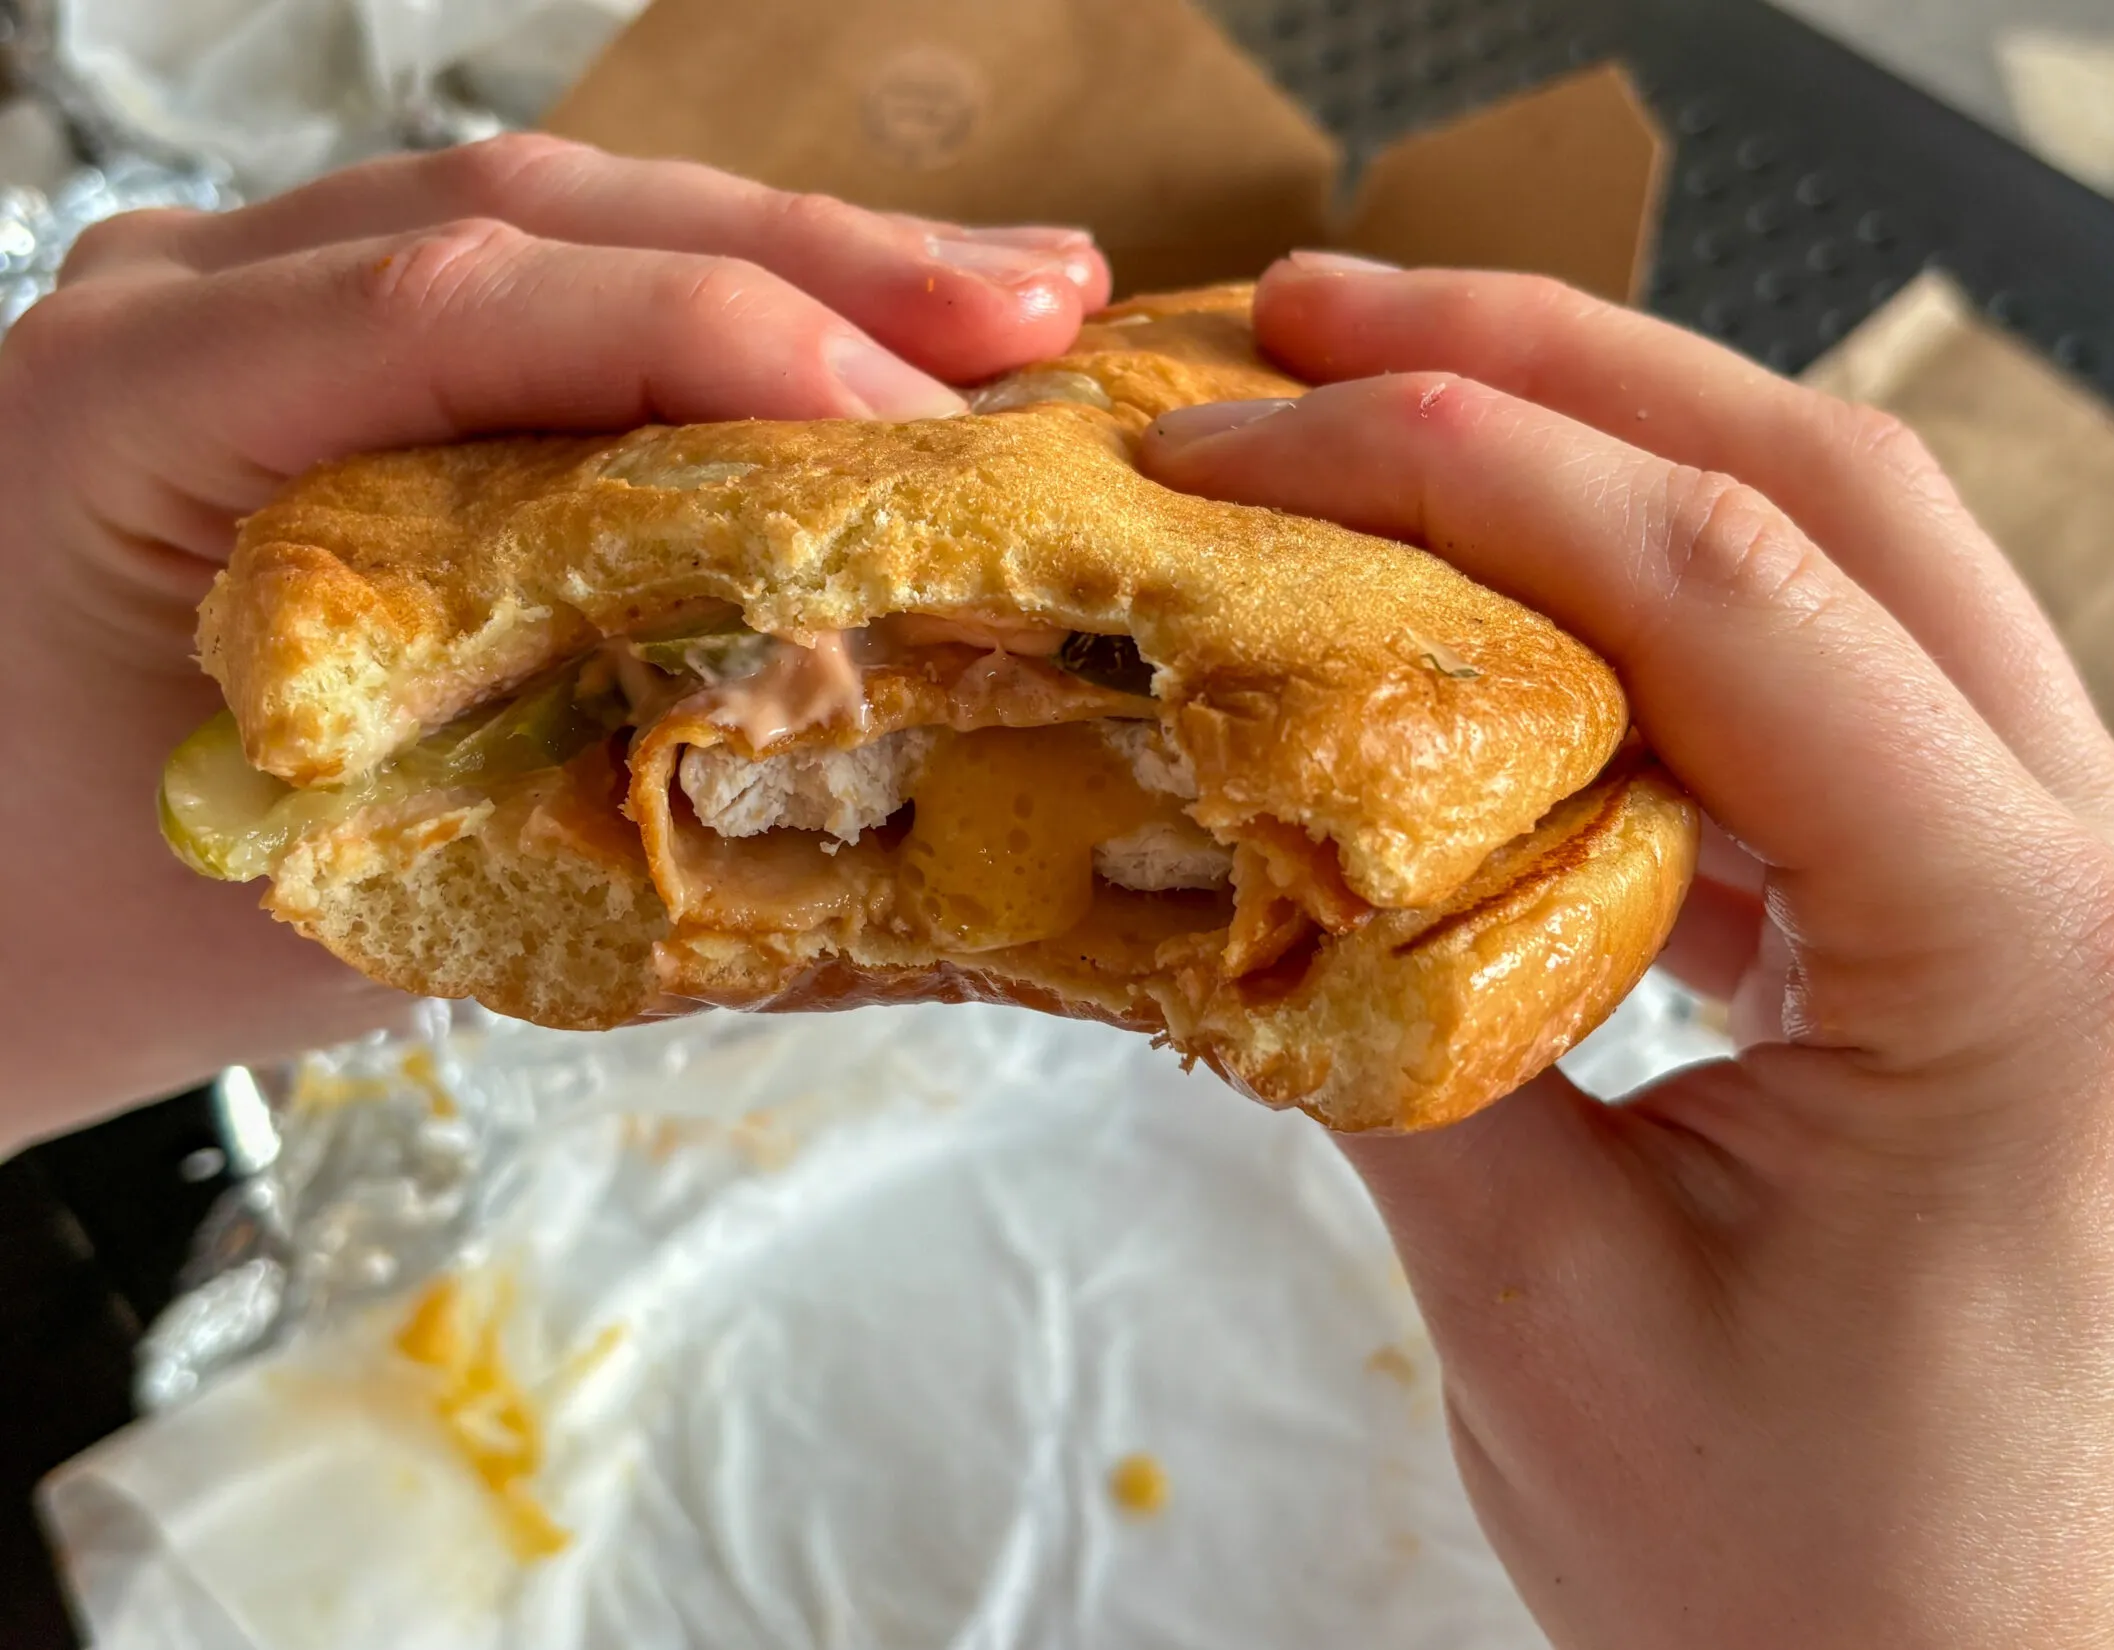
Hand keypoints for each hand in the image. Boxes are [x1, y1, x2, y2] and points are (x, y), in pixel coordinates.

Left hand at [0, 135, 1109, 1152]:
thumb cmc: (61, 927)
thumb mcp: (314, 894)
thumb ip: (559, 802)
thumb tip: (842, 755)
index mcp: (124, 413)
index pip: (452, 310)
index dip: (711, 344)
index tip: (915, 424)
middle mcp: (174, 303)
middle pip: (530, 216)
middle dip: (807, 258)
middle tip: (1032, 311)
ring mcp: (237, 304)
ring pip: (546, 222)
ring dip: (782, 257)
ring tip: (991, 308)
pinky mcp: (304, 349)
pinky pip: (525, 287)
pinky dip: (699, 309)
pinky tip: (839, 330)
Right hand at [1144, 254, 2113, 1647]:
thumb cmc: (1840, 1618)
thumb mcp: (1563, 1333)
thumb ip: (1398, 1046)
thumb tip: (1242, 850)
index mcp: (2043, 964)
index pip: (1726, 593)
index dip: (1455, 474)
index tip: (1240, 442)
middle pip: (1834, 497)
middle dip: (1560, 368)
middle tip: (1325, 316)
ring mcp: (2098, 905)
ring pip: (1859, 581)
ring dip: (1616, 484)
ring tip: (1396, 432)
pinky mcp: (2030, 952)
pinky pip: (1849, 726)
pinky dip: (1666, 653)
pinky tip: (1516, 668)